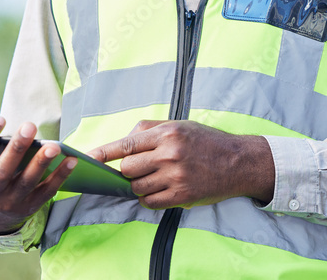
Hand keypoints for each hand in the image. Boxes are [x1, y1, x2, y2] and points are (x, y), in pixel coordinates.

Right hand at [0, 117, 75, 233]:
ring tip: (54, 145)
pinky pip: (48, 191)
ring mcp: (12, 201)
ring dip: (42, 164)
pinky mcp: (32, 206)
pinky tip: (72, 159)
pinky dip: (61, 176)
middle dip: (17, 149)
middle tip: (30, 125)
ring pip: (28, 183)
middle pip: (4, 172)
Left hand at [88, 120, 273, 209]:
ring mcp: (176, 176)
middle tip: (139, 168)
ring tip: (153, 178)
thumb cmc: (206, 141)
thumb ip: (149, 130)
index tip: (88, 159)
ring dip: (138, 185)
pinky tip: (159, 190)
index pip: (126, 144)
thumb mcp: (179, 125)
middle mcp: (170, 154)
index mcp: (167, 133)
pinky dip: (148, 198)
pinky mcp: (182, 195)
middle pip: (128, 168)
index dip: (104, 153)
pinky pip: (150, 202)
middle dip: (127, 170)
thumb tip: (123, 141)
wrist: (238, 162)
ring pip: (137, 187)